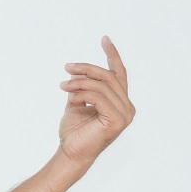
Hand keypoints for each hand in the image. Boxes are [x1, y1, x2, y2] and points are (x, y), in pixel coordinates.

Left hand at [56, 36, 134, 168]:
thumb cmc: (74, 131)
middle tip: (67, 68)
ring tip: (63, 85)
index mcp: (120, 102)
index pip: (118, 74)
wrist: (70, 152)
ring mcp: (125, 115)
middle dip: (86, 69)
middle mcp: (127, 107)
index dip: (113, 55)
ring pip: (102, 86)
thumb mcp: (77, 101)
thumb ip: (82, 86)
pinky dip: (82, 94)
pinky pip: (98, 97)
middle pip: (108, 77)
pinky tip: (72, 100)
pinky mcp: (117, 121)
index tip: (104, 38)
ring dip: (79, 83)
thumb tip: (78, 70)